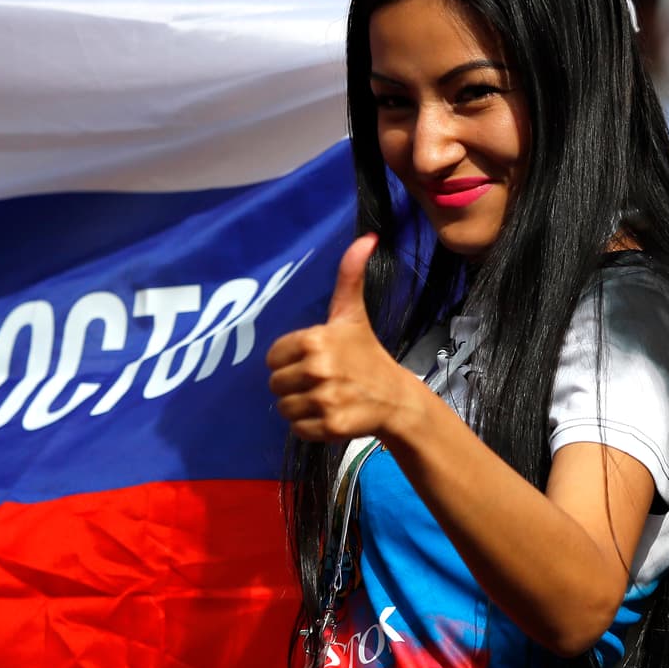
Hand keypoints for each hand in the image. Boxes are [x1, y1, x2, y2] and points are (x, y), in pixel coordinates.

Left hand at [266, 234, 419, 442]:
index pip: (272, 357)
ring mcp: (324, 399)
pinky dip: (309, 426)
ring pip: (284, 408)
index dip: (289, 360)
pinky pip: (297, 429)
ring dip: (300, 406)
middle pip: (275, 384)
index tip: (313, 359)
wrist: (395, 398)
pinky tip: (329, 414)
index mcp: (315, 339)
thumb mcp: (353, 314)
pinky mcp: (330, 426)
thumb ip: (350, 276)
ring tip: (324, 397)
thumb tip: (366, 238)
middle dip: (294, 384)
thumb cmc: (366, 353)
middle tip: (320, 380)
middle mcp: (317, 369)